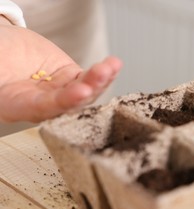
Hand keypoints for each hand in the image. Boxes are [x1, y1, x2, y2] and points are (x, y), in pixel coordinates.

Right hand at [0, 24, 121, 122]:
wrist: (4, 47)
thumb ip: (4, 74)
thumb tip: (7, 70)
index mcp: (16, 106)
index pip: (42, 107)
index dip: (63, 101)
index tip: (80, 93)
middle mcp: (42, 105)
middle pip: (69, 104)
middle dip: (86, 92)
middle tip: (98, 78)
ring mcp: (59, 92)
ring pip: (84, 92)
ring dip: (99, 81)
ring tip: (109, 68)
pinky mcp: (71, 79)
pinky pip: (90, 79)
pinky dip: (103, 73)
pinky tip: (113, 65)